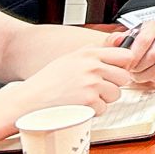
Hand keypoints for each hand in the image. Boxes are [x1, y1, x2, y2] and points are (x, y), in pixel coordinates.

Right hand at [14, 42, 134, 115]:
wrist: (28, 100)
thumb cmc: (47, 81)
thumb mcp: (70, 58)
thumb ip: (93, 53)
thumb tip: (118, 42)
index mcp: (89, 54)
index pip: (126, 56)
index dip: (123, 66)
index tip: (116, 72)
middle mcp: (93, 67)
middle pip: (124, 77)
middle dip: (114, 85)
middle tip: (97, 89)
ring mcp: (91, 83)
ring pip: (116, 94)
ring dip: (104, 99)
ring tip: (84, 97)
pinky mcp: (88, 101)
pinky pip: (104, 108)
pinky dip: (94, 111)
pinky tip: (79, 106)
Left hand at [121, 20, 154, 89]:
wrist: (148, 52)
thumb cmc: (135, 48)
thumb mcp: (120, 42)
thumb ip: (114, 40)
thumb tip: (118, 40)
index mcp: (153, 26)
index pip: (145, 39)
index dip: (134, 56)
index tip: (127, 64)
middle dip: (141, 68)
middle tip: (133, 71)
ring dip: (148, 75)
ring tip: (141, 75)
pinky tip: (153, 76)